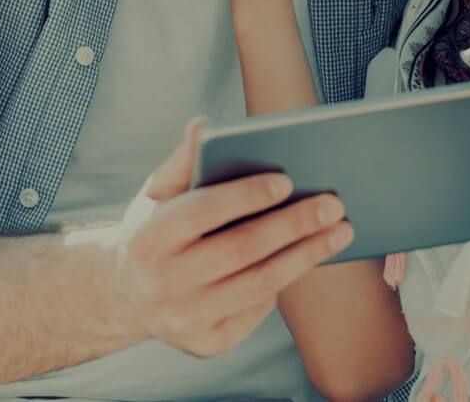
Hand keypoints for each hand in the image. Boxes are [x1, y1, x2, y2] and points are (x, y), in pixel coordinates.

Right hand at [109, 118, 354, 357]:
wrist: (128, 296)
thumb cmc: (154, 230)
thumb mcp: (156, 196)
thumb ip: (182, 161)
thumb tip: (203, 125)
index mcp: (146, 240)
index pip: (200, 212)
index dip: (244, 196)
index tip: (286, 180)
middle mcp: (162, 285)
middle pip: (239, 251)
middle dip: (292, 225)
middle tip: (333, 204)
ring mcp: (185, 320)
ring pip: (259, 284)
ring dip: (306, 255)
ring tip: (340, 230)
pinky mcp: (209, 344)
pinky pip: (258, 309)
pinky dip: (285, 279)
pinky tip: (309, 256)